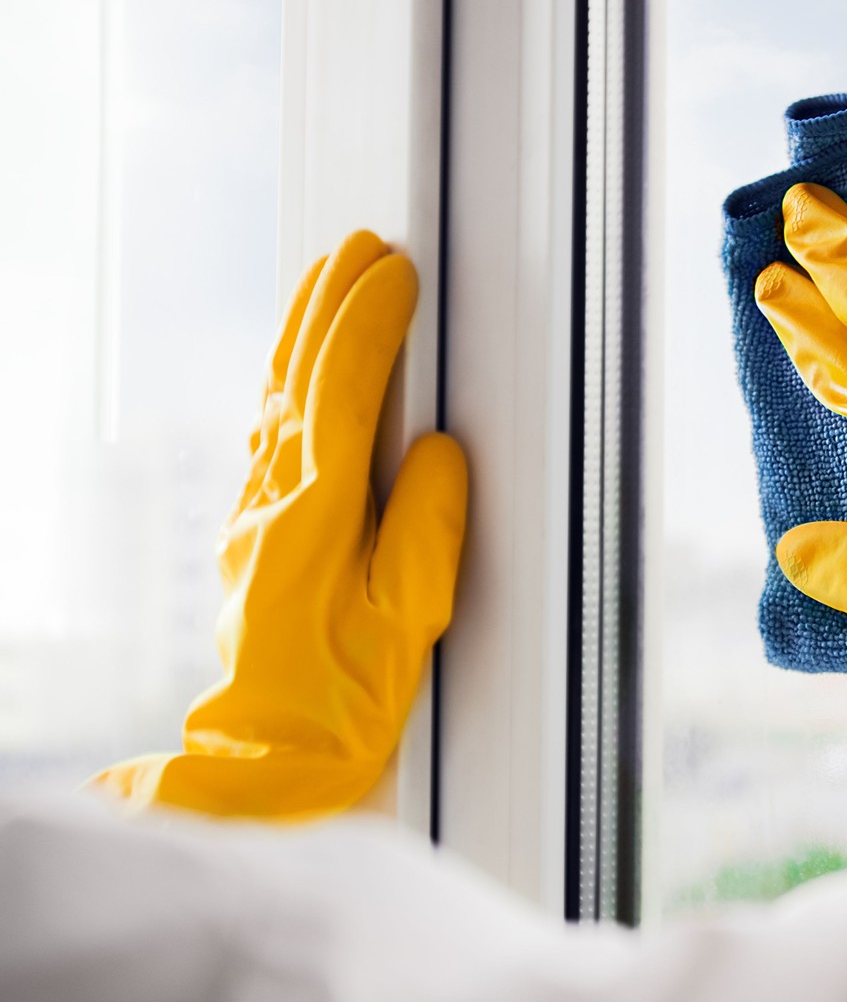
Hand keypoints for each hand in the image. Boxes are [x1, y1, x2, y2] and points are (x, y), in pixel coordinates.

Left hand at [93, 232, 467, 817]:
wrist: (275, 755)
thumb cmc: (348, 698)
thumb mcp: (411, 615)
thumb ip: (428, 524)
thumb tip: (438, 450)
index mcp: (319, 516)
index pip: (343, 393)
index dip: (369, 325)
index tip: (395, 275)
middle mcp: (276, 503)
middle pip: (299, 377)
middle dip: (330, 303)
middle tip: (359, 247)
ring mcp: (256, 515)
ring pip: (276, 396)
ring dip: (303, 330)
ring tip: (328, 276)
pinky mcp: (254, 532)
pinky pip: (269, 431)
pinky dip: (290, 379)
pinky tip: (301, 365)